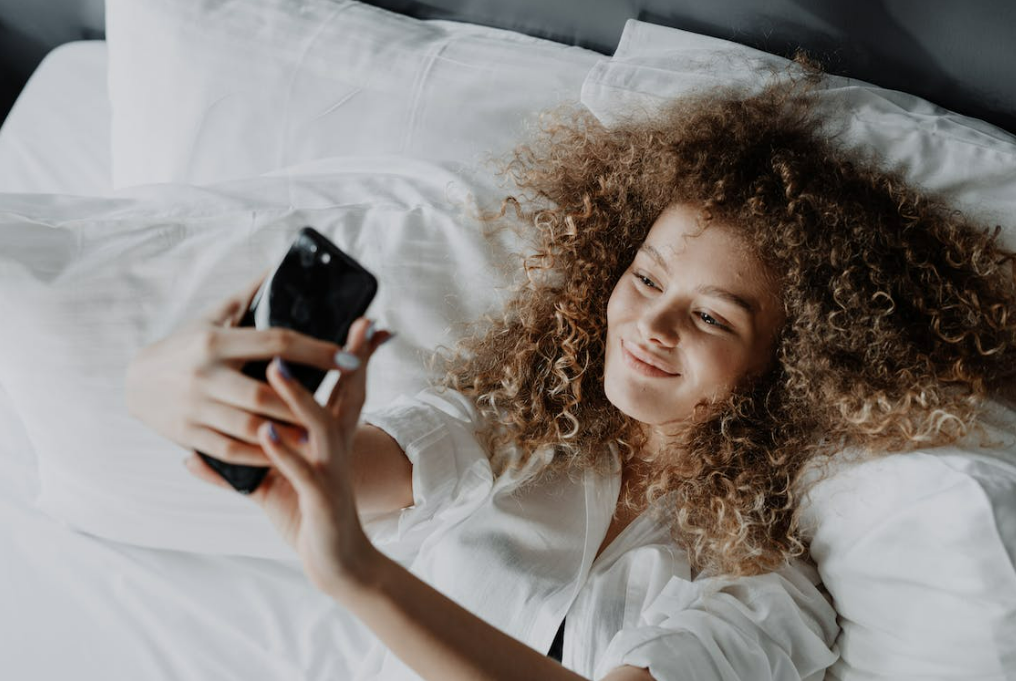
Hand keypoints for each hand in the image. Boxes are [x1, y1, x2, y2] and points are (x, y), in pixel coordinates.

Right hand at [125, 269, 347, 465]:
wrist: (134, 382)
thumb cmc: (185, 346)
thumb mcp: (212, 316)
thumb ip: (248, 296)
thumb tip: (280, 268)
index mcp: (215, 340)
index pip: (276, 342)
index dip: (316, 350)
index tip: (350, 357)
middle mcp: (204, 373)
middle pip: (265, 392)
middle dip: (303, 402)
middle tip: (338, 407)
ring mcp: (194, 406)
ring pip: (250, 425)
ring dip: (287, 432)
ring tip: (318, 435)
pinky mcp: (187, 433)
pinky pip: (230, 449)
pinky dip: (260, 454)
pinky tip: (284, 452)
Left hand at [185, 317, 392, 599]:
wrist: (337, 559)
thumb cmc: (306, 513)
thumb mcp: (276, 481)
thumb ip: (239, 463)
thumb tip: (191, 458)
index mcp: (329, 436)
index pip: (344, 385)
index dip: (349, 352)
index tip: (360, 319)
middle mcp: (336, 446)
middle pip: (349, 393)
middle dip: (345, 357)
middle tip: (350, 322)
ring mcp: (331, 470)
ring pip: (319, 426)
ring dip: (296, 398)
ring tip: (274, 371)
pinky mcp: (321, 497)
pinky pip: (301, 471)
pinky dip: (283, 452)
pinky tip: (265, 434)